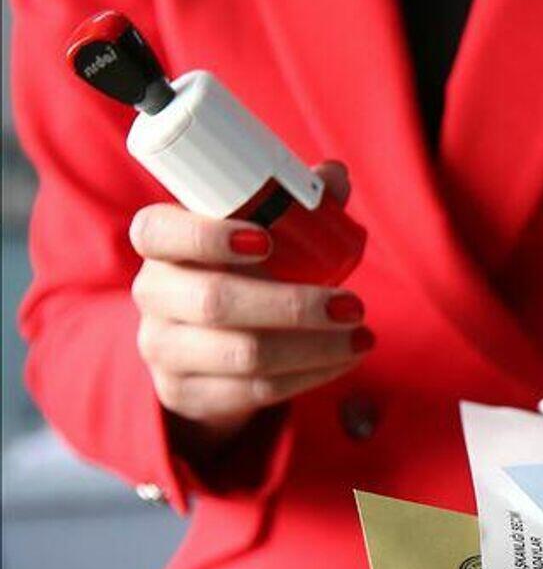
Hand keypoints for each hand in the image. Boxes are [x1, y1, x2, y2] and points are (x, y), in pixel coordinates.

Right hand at [130, 161, 368, 453]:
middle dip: (293, 306)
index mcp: (161, 245)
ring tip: (363, 336)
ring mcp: (164, 349)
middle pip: (215, 302)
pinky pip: (255, 390)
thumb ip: (293, 205)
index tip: (267, 240)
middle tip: (353, 305)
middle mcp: (152, 296)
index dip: (207, 236)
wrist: (203, 356)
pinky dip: (310, 375)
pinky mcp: (187, 394)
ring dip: (315, 347)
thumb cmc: (240, 275)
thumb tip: (334, 175)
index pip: (157, 232)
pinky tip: (345, 360)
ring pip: (243, 354)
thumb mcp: (260, 239)